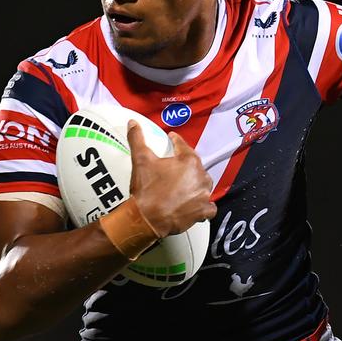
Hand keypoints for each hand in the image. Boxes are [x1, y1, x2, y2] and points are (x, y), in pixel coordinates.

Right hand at [127, 121, 216, 235]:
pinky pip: (209, 207)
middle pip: (195, 166)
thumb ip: (137, 139)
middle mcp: (201, 176)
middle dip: (186, 166)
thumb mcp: (140, 160)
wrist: (146, 218)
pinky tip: (196, 205)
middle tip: (174, 168)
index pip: (183, 146)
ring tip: (184, 186)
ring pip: (203, 185)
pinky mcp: (203, 211)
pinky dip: (204, 206)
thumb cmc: (146, 189)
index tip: (172, 139)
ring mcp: (204, 194)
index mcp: (189, 161)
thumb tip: (132, 122)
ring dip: (196, 185)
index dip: (176, 141)